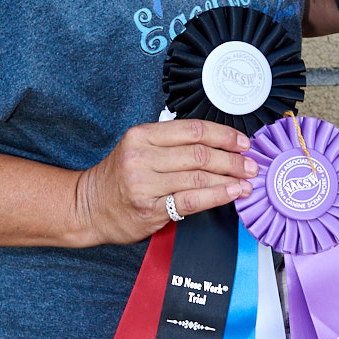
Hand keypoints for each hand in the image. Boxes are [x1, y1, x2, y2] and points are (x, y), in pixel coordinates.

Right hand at [71, 118, 255, 245]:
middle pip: (200, 153)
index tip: (242, 142)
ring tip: (247, 180)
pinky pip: (192, 200)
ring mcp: (145, 183)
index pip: (193, 129)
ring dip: (230, 178)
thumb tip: (217, 144)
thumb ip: (170, 143)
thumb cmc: (118, 178)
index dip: (224, 135)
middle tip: (250, 164)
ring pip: (199, 176)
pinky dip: (217, 195)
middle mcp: (142, 156)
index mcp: (141, 135)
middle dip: (232, 159)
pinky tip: (232, 193)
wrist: (88, 207)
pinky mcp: (150, 209)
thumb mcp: (137, 149)